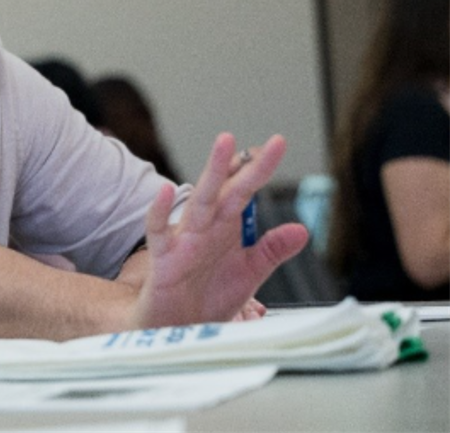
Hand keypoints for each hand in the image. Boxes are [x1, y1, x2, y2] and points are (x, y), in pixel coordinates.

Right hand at [131, 133, 307, 327]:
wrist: (176, 328)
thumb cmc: (207, 297)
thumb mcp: (250, 273)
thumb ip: (272, 250)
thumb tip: (302, 229)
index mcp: (226, 229)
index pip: (244, 192)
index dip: (258, 169)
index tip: (276, 143)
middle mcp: (205, 228)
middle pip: (223, 190)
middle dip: (236, 162)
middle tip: (247, 134)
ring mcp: (184, 240)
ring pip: (198, 201)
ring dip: (211, 173)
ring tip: (223, 146)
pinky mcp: (164, 259)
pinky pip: (159, 232)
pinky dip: (159, 212)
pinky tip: (165, 193)